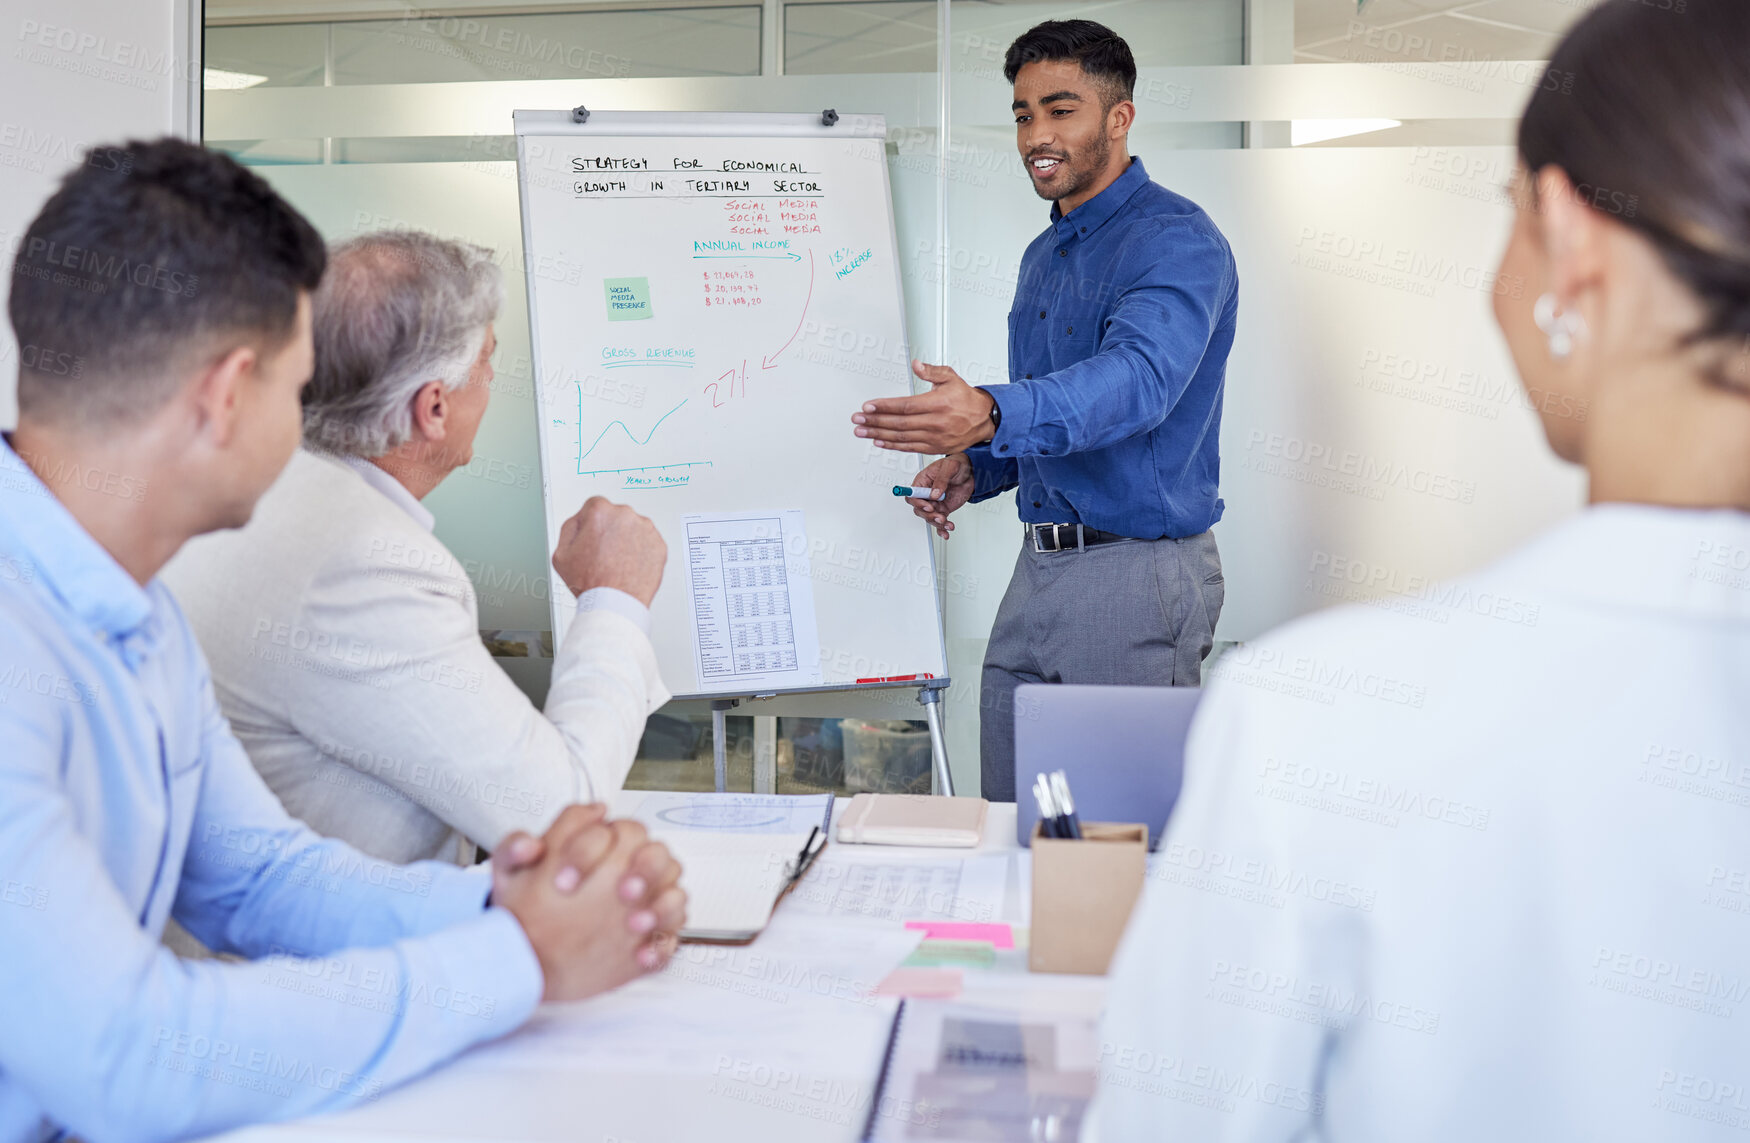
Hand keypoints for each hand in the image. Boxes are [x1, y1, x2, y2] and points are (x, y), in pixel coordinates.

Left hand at [491, 808, 687, 1000]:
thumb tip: (530, 844)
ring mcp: (643, 905)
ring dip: (661, 906)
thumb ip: (513, 850)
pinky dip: (661, 946)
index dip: (587, 853)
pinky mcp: (648, 938)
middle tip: (622, 890)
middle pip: (657, 853)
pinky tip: (640, 955)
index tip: (563, 882)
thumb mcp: (510, 873)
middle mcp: (627, 870)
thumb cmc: (527, 904)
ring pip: (674, 892)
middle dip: (645, 869)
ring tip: (634, 923)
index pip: (611, 831)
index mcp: (601, 846)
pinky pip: (670, 938)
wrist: (530, 949)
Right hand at [551, 497, 666, 606]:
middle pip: (615, 516)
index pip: (594, 507)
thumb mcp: (561, 552)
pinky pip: (648, 543)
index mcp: (600, 512)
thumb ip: (571, 527)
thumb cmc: (590, 582)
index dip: (590, 524)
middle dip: (610, 530)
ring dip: (626, 539)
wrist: (614, 603)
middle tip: (603, 554)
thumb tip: (581, 519)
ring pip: (633, 528)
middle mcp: (625, 515)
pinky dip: (641, 551)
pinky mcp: (659, 545)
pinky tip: (629, 565)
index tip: (592, 537)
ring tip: (617, 562)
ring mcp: (646, 529)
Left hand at [851, 360, 997, 453]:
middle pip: (899, 423)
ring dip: (879, 434)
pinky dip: (892, 445)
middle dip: (875, 421)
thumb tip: (916, 365)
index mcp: (938, 404)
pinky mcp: (934, 448)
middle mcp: (935, 423)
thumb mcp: (951, 377)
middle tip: (857, 420)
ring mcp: (934, 437)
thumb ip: (931, 371)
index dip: (884, 407)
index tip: (868, 407)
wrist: (984, 419)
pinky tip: (879, 442)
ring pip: (901, 437)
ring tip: (862, 431)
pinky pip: (909, 448)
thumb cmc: (966, 398)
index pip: (905, 406)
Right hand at [907, 454, 975, 539]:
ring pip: (929, 517)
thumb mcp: (950, 467)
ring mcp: (935, 503)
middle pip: (919, 509)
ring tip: (946, 523)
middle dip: (929, 515)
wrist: (971, 471)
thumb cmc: (957, 464)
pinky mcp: (943, 509)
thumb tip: (934, 494)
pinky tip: (946, 533)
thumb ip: (941, 480)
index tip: (928, 506)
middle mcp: (926, 494)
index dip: (918, 502)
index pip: (912, 495)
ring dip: (937, 523)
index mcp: (923, 481)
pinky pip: (939, 521)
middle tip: (939, 516)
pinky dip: (942, 529)